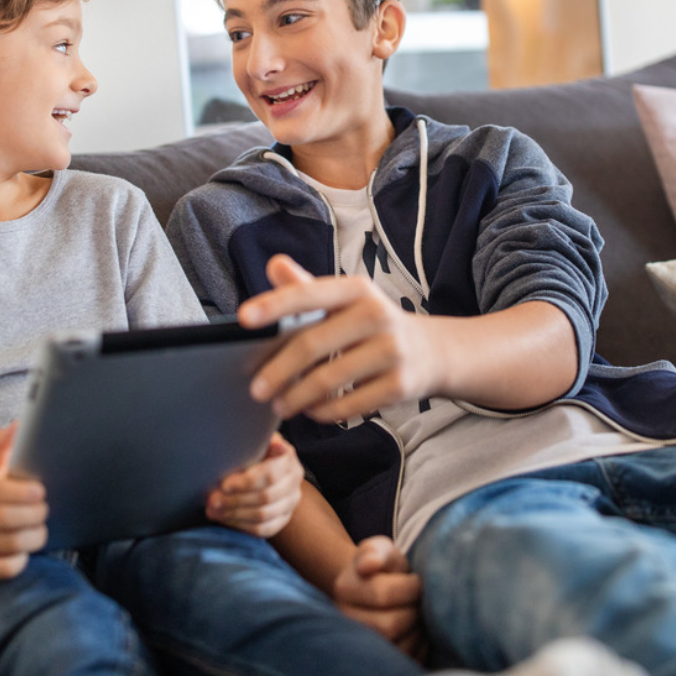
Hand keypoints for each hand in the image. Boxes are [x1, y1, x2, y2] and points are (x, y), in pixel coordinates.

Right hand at [0, 423, 48, 578]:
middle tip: (46, 509)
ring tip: (40, 527)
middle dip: (33, 515)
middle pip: (4, 519)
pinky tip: (24, 548)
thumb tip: (19, 425)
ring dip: (33, 536)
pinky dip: (20, 559)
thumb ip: (0, 444)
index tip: (41, 490)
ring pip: (7, 545)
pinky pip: (2, 569)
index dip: (21, 492)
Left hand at [205, 433, 303, 537]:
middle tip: (212, 500)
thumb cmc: (251, 447)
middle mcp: (294, 481)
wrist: (258, 463)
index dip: (246, 482)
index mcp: (288, 457)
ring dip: (235, 514)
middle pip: (266, 497)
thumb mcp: (253, 439)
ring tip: (212, 510)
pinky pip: (264, 529)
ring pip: (264, 515)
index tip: (223, 484)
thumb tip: (272, 443)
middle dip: (235, 500)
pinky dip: (242, 525)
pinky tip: (224, 518)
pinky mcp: (283, 518)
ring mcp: (291, 502)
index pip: (270, 474)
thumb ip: (255, 440)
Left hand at [242, 255, 443, 421]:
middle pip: (312, 345)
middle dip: (278, 370)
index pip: (308, 294)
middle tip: (255, 389)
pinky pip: (349, 404)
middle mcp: (376, 315)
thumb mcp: (345, 299)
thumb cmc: (373, 323)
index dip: (274, 305)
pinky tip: (310, 411)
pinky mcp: (400, 385)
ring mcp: (392, 351)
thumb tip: (274, 264)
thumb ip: (306, 287)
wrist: (433, 352)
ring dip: (296, 397)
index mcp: (356, 289)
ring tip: (278, 405)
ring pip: (328, 379)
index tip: (242, 319)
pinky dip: (323, 411)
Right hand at [333, 536, 426, 660]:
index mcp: (344, 588)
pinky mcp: (377, 661)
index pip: (382, 594)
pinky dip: (418, 645)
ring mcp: (359, 644)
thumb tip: (366, 566)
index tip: (415, 579)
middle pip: (390, 625)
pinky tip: (415, 629)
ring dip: (417, 629)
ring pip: (399, 646)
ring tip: (415, 613)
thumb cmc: (385, 567)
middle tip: (417, 600)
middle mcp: (346, 620)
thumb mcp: (382, 550)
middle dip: (413, 610)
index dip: (410, 586)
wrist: (380, 588)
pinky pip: (406, 659)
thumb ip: (376, 552)